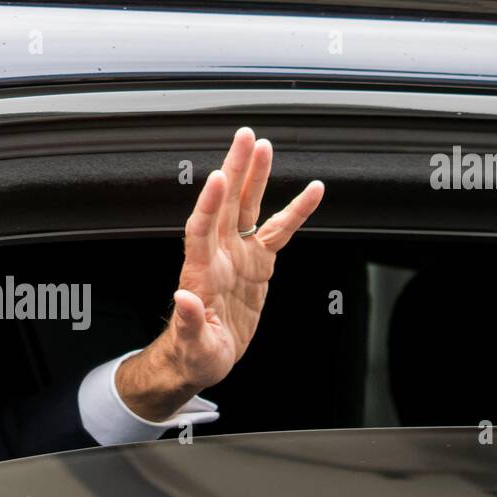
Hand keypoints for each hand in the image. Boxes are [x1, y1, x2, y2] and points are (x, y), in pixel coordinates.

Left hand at [117, 128, 323, 420]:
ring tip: (265, 147)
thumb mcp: (192, 345)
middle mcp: (218, 256)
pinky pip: (279, 231)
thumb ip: (189, 322)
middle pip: (226, 205)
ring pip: (248, 208)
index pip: (202, 228)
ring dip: (256, 177)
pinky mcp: (258, 264)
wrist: (203, 357)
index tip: (218, 177)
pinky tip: (313, 191)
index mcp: (200, 272)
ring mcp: (238, 256)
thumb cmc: (193, 352)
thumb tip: (184, 300)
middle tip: (244, 139)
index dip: (210, 203)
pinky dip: (296, 212)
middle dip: (235, 170)